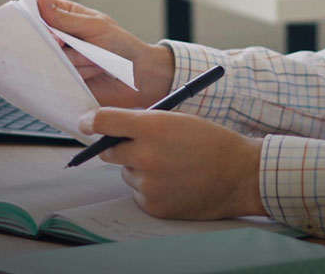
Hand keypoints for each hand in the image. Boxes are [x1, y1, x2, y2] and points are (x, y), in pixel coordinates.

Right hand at [39, 0, 174, 106]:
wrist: (138, 77)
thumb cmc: (121, 46)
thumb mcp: (95, 26)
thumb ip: (66, 18)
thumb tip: (41, 2)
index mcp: (68, 16)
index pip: (41, 8)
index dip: (33, 12)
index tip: (34, 17)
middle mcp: (61, 37)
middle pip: (40, 35)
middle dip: (56, 40)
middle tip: (66, 42)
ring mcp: (62, 58)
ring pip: (51, 57)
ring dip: (77, 59)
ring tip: (95, 59)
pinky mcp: (65, 78)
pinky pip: (59, 76)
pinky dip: (79, 73)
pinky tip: (94, 71)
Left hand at [80, 107, 264, 219]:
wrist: (239, 175)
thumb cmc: (211, 142)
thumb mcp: (178, 119)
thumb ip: (144, 122)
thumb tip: (113, 127)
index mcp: (153, 126)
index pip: (105, 121)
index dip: (91, 121)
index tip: (86, 122)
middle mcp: (146, 156)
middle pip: (109, 151)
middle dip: (118, 146)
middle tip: (138, 146)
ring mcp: (148, 183)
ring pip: (127, 173)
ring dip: (139, 169)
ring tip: (171, 166)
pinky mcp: (153, 205)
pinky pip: (139, 193)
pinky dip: (150, 188)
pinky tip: (174, 182)